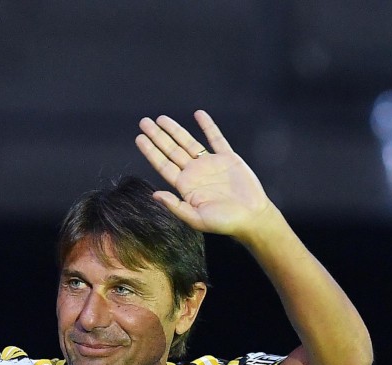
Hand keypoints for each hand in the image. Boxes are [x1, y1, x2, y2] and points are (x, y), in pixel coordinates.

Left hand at [135, 111, 272, 239]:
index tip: (140, 138)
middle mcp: (194, 173)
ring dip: (175, 130)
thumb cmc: (224, 222)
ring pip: (188, 142)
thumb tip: (155, 195)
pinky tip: (198, 114)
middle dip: (158, 136)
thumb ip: (175, 207)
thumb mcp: (196, 219)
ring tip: (161, 119)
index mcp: (185, 186)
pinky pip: (216, 138)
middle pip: (171, 150)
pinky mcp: (227, 158)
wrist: (251, 217)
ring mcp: (210, 164)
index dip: (151, 151)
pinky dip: (208, 126)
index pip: (163, 165)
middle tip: (144, 122)